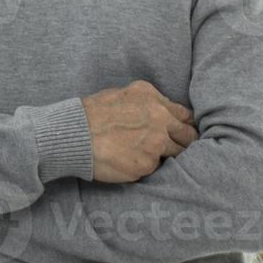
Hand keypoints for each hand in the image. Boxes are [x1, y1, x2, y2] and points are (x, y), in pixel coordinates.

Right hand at [81, 80, 198, 182]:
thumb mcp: (121, 95)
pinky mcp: (148, 164)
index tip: (181, 133)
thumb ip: (146, 104)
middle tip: (174, 148)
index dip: (184, 125)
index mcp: (151, 97)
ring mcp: (155, 142)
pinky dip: (146, 166)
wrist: (73, 134)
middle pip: (188, 135)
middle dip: (184, 142)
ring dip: (166, 156)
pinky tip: (130, 161)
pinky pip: (155, 167)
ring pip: (177, 153)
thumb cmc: (91, 115)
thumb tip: (162, 114)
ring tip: (147, 155)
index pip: (184, 114)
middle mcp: (159, 118)